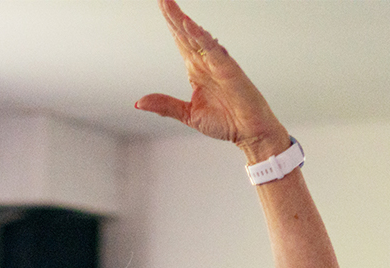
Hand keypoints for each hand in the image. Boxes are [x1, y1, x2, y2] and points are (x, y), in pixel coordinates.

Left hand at [135, 0, 289, 161]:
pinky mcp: (229, 70)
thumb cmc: (227, 122)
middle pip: (185, 34)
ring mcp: (217, 64)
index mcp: (196, 70)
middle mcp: (206, 63)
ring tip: (170, 6)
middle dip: (173, 15)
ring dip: (183, 21)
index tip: (162, 7)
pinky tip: (189, 26)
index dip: (170, 24)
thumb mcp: (188, 114)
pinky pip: (213, 50)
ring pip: (197, 37)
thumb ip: (165, 105)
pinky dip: (201, 37)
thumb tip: (139, 102)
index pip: (180, 41)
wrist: (250, 133)